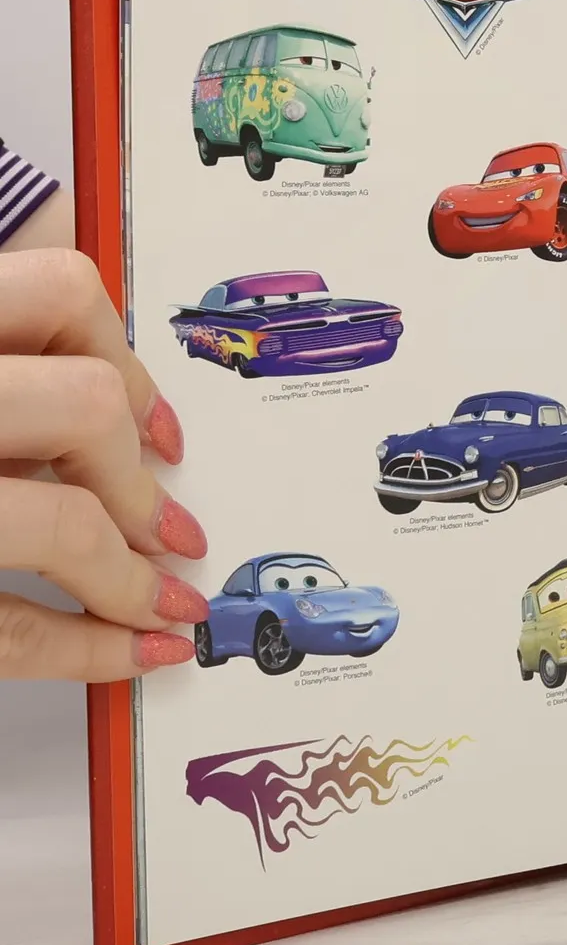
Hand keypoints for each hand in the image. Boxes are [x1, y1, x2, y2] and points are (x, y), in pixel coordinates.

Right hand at [0, 247, 206, 681]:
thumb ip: (14, 358)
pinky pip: (7, 629)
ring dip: (128, 575)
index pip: (57, 289)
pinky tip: (130, 655)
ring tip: (164, 601)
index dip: (126, 356)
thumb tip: (120, 399)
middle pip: (80, 403)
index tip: (162, 427)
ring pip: (60, 522)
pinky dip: (86, 651)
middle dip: (136, 475)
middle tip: (172, 527)